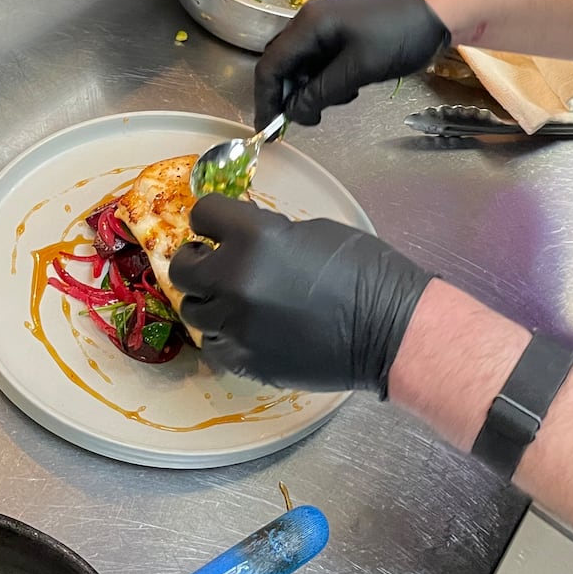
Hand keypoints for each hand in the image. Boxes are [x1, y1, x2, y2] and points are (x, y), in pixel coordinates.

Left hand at [168, 195, 432, 393]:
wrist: (388, 328)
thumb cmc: (363, 270)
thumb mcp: (312, 232)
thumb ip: (268, 234)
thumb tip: (242, 240)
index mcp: (255, 238)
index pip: (203, 214)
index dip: (212, 218)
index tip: (220, 226)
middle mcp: (234, 280)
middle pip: (184, 267)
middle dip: (199, 258)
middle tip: (217, 261)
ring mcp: (236, 324)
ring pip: (193, 308)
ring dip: (210, 298)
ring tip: (234, 297)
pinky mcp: (244, 359)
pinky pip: (213, 343)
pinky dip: (224, 333)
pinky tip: (245, 326)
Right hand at [255, 0, 449, 127]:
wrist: (439, 11)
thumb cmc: (398, 34)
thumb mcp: (359, 68)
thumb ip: (321, 91)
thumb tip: (293, 113)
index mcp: (309, 25)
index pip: (270, 65)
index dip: (266, 99)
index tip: (270, 128)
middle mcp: (312, 22)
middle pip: (284, 65)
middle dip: (290, 96)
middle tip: (308, 119)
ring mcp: (329, 26)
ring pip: (304, 66)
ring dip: (313, 89)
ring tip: (340, 100)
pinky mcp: (345, 34)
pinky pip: (323, 61)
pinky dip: (329, 80)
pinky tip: (351, 88)